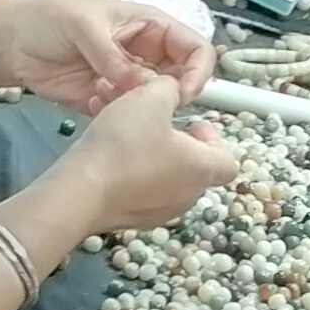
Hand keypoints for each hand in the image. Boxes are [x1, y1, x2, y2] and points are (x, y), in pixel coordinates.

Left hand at [0, 0, 211, 112]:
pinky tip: (94, 103)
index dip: (197, 71)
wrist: (12, 43)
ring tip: (106, 94)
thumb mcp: (84, 26)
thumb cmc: (50, 20)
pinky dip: (118, 116)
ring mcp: (129, 81)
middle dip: (169, 96)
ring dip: (139, 105)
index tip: (182, 94)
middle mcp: (147, 55)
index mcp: (151, 27)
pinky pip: (128, 116)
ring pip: (155, 102)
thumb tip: (143, 85)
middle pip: (181, 80)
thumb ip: (114, 56)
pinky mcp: (110, 102)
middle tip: (144, 103)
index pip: (194, 48)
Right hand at [77, 85, 237, 233]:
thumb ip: (169, 89)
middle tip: (155, 124)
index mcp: (202, 169)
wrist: (81, 191)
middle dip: (178, 143)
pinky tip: (109, 155)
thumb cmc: (125, 144)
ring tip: (126, 134)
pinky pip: (140, 191)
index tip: (192, 123)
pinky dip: (132, 173)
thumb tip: (172, 90)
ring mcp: (160, 213)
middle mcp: (187, 196)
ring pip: (165, 178)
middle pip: (195, 168)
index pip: (228, 161)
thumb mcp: (150, 99)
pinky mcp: (132, 220)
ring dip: (152, 155)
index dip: (214, 139)